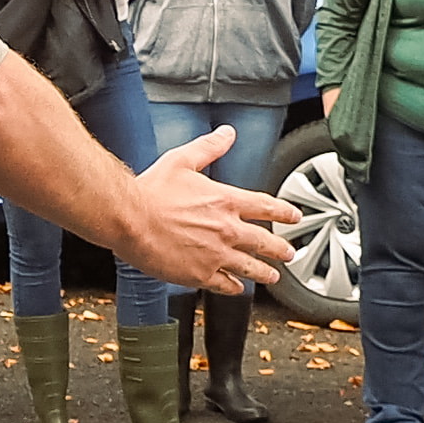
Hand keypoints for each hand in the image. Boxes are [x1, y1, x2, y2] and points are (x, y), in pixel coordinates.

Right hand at [107, 126, 297, 294]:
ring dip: (264, 272)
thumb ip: (209, 147)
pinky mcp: (199, 274)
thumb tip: (226, 133)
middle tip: (289, 253)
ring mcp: (215, 254)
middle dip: (281, 249)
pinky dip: (235, 288)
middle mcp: (227, 230)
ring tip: (272, 276)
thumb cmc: (151, 190)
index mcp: (226, 201)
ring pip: (250, 267)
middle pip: (264, 242)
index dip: (284, 212)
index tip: (294, 217)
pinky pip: (225, 285)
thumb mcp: (182, 160)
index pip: (266, 207)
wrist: (129, 218)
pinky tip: (237, 289)